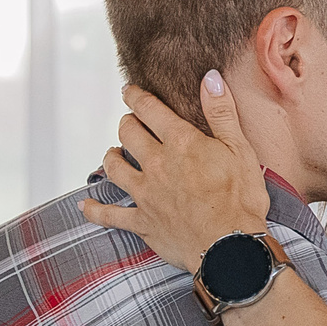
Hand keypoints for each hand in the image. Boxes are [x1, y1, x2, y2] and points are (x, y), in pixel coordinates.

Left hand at [80, 74, 270, 273]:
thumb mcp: (240, 149)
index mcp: (180, 143)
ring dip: (111, 157)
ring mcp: (145, 194)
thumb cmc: (241, 200)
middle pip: (128, 134)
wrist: (230, 246)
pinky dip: (95, 211)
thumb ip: (221, 112)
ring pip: (114, 168)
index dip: (136, 96)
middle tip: (129, 122)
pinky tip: (86, 207)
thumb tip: (210, 78)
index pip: (150, 110)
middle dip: (126, 124)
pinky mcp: (142, 222)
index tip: (129, 91)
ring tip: (113, 154)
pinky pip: (110, 216)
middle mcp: (156, 164)